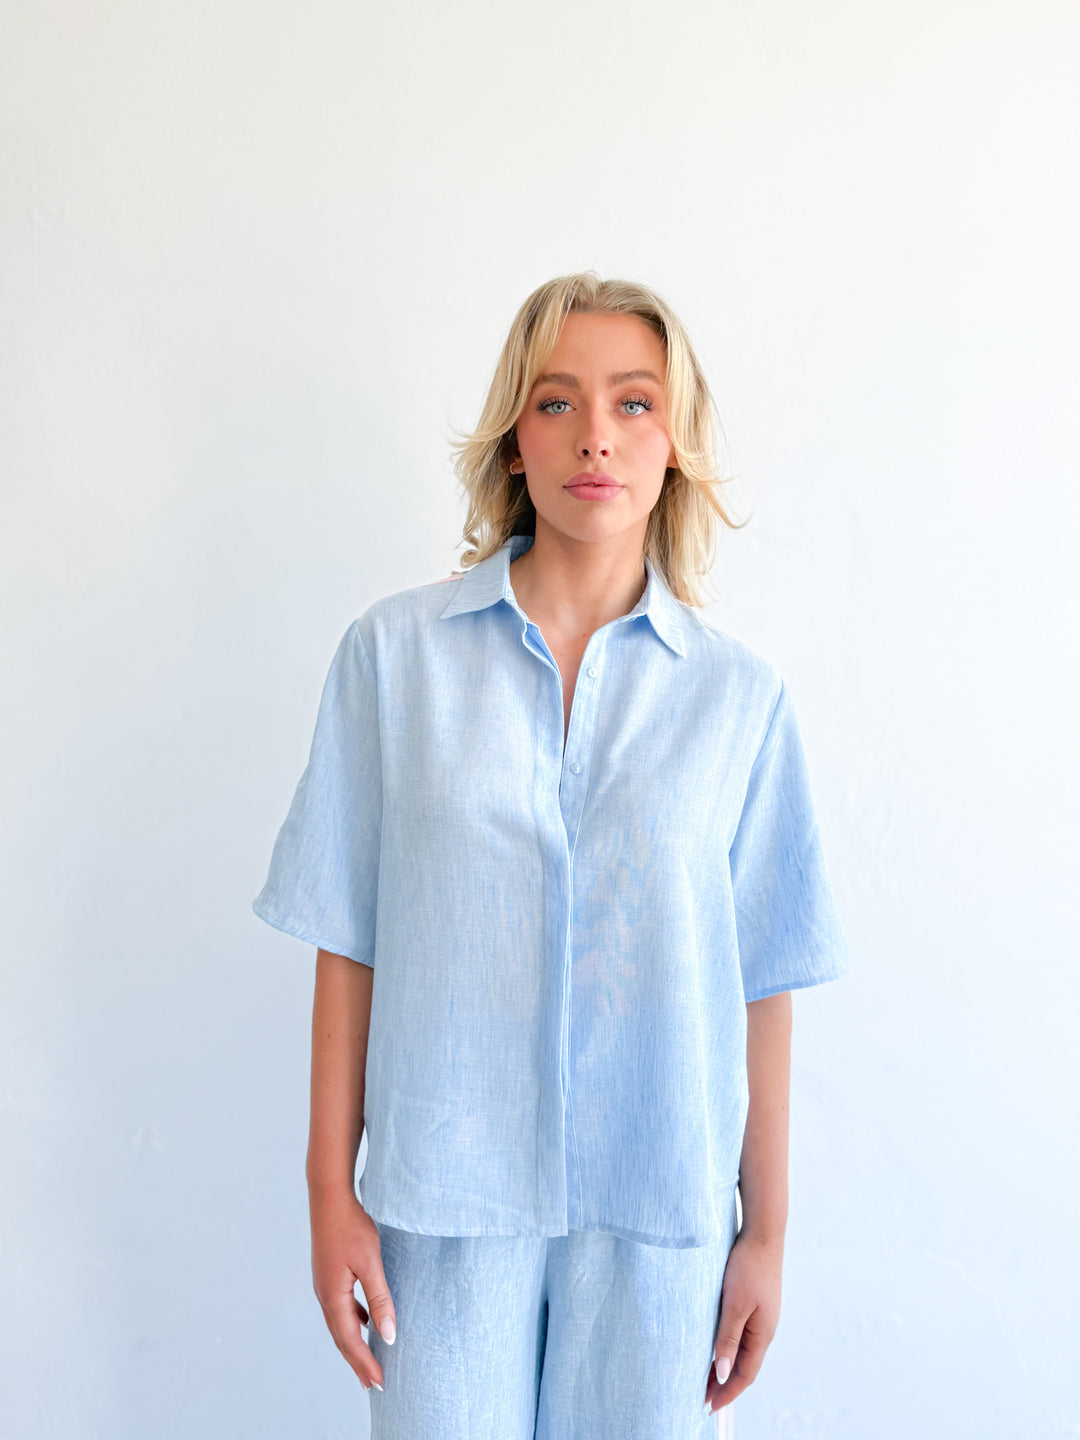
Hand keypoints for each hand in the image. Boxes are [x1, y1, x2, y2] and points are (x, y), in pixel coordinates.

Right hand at [309, 1188, 396, 1391]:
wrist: (329, 1197)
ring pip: (340, 1325)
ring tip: (369, 1361)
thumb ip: (380, 1299)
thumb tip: (388, 1335)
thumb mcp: (371, 1262)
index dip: (365, 1363)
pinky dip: (353, 1322)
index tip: (379, 1383)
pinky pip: (341, 1308)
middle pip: (342, 1338)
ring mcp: (325, 1285)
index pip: (350, 1340)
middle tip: (374, 1384)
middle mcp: (325, 1295)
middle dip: (358, 1362)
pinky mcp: (329, 1275)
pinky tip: (365, 1321)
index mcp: (333, 1296)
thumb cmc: (351, 1226)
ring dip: (354, 1345)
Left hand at [704, 1230, 782, 1412]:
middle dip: (725, 1384)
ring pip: (743, 1351)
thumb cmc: (748, 1267)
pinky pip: (742, 1335)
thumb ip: (728, 1339)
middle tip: (702, 1397)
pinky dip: (728, 1348)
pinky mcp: (755, 1304)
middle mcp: (765, 1329)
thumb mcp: (734, 1305)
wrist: (762, 1234)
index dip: (728, 1393)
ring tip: (705, 1378)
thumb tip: (724, 1374)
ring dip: (726, 1367)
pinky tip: (716, 1347)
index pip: (745, 1374)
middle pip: (745, 1366)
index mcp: (762, 1334)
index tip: (709, 1407)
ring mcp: (761, 1316)